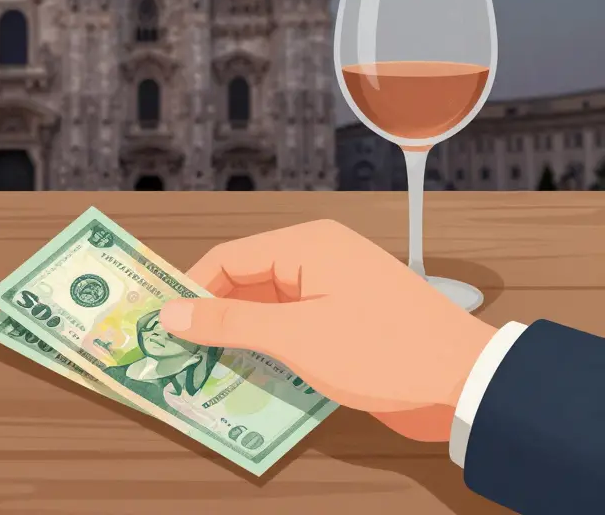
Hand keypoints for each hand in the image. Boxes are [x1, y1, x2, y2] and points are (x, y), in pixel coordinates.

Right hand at [159, 219, 496, 441]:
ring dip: (236, 336)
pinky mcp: (344, 319)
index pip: (226, 257)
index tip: (157, 323)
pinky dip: (266, 346)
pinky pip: (290, 324)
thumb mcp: (297, 338)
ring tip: (201, 366)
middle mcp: (316, 257)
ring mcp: (333, 289)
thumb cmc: (385, 349)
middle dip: (209, 315)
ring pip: (265, 306)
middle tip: (172, 350)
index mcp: (306, 244)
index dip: (188, 290)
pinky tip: (246, 372)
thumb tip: (171, 312)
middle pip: (243, 281)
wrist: (467, 382)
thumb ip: (229, 324)